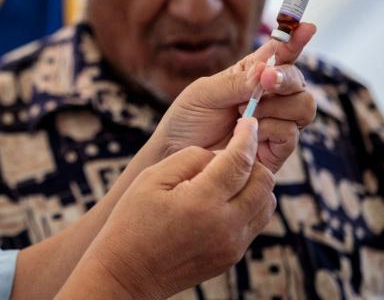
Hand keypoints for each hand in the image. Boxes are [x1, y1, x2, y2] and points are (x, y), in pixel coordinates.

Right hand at [70, 119, 275, 299]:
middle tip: (234, 150)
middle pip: (264, 181)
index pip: (239, 161)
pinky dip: (249, 204)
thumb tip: (219, 154)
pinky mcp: (232, 256)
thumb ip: (189, 159)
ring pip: (267, 202)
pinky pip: (255, 222)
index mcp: (202, 201)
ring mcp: (232, 244)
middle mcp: (225, 225)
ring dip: (255, 183)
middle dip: (253, 159)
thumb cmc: (132, 221)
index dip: (246, 136)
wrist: (129, 272)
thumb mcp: (151, 179)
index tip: (249, 121)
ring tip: (229, 176)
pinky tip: (224, 198)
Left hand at [154, 23, 316, 171]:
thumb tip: (267, 71)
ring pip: (304, 106)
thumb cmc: (187, 119)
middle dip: (286, 78)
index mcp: (252, 75)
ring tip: (241, 113)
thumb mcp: (204, 92)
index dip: (295, 41)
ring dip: (275, 106)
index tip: (306, 27)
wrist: (174, 154)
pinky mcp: (275, 149)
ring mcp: (275, 123)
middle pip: (300, 81)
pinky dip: (270, 128)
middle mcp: (270, 98)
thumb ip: (236, 82)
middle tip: (265, 81)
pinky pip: (291, 133)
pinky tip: (246, 131)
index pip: (281, 55)